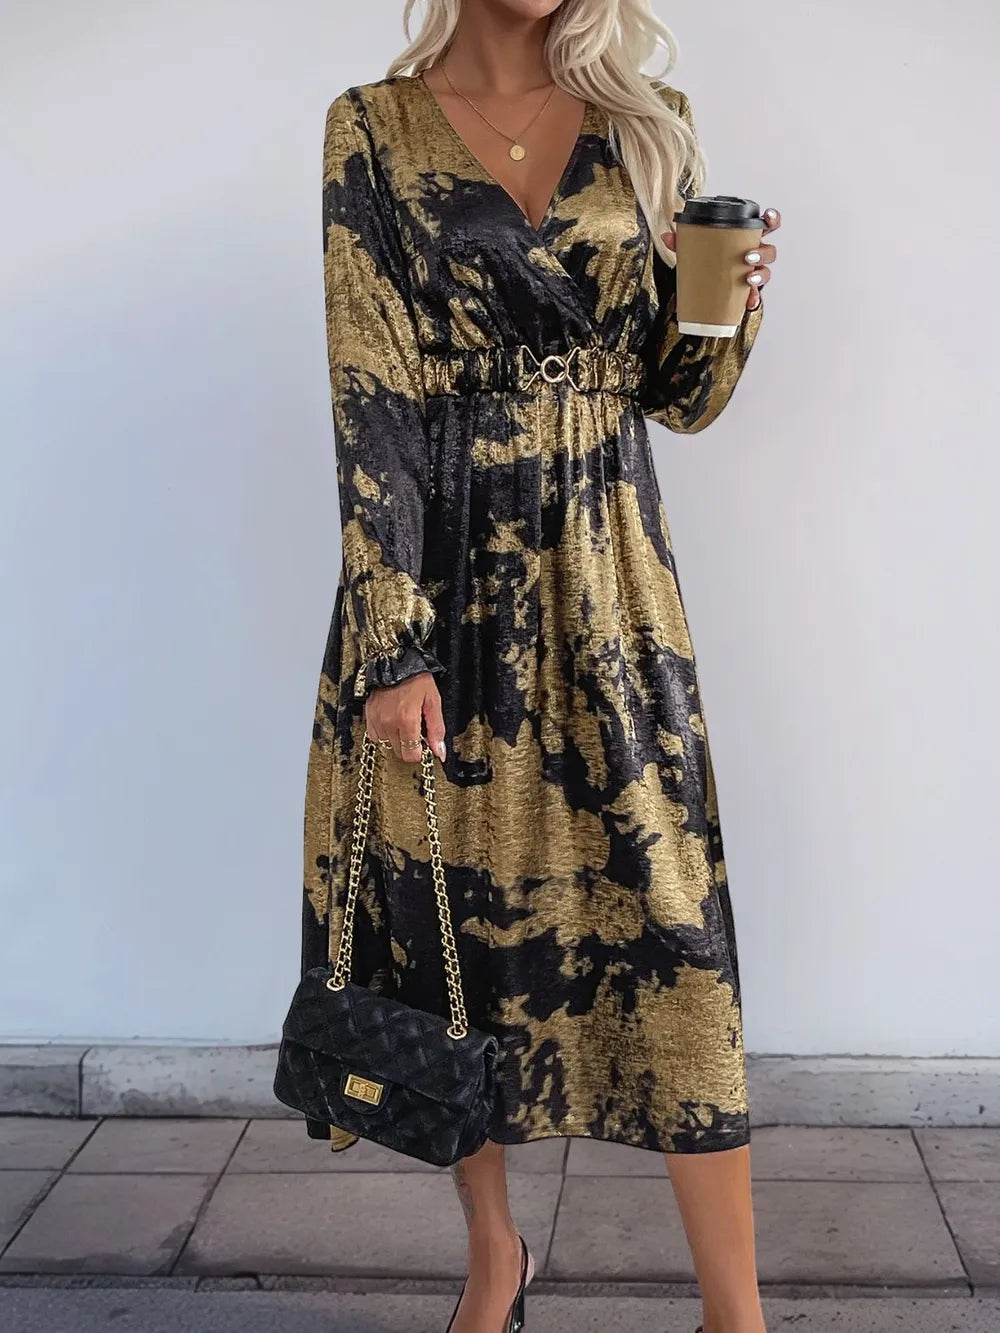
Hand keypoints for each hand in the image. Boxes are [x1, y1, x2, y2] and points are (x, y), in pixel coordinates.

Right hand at [365, 672, 446, 764]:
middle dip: (410, 746)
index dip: (420, 753)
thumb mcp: (433, 701)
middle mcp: (389, 723)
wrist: (394, 661)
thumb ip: (437, 729)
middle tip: (416, 730)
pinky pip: (375, 736)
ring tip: (404, 723)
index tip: (424, 744)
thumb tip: (440, 751)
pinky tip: (392, 722)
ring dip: (397, 739)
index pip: (411, 755)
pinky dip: (384, 733)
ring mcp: (376, 720)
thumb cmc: (415, 678)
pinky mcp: (369, 716)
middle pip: (399, 752)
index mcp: (407, 720)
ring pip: (387, 745)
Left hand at [661, 205, 780, 310]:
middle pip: (769, 251)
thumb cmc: (707, 260)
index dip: (772, 219)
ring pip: (766, 272)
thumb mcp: (696, 248)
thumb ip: (683, 241)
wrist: (703, 283)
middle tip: (748, 256)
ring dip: (760, 275)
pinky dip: (753, 299)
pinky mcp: (747, 291)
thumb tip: (667, 236)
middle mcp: (754, 255)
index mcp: (746, 239)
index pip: (766, 226)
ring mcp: (752, 273)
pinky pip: (755, 295)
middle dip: (763, 253)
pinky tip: (749, 303)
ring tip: (748, 279)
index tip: (768, 217)